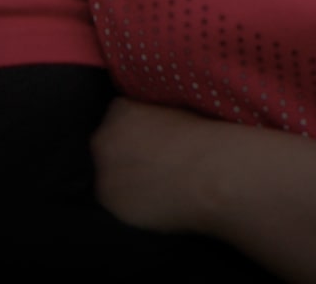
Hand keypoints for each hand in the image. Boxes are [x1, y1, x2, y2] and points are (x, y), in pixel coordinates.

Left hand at [91, 96, 220, 235]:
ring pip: (111, 176)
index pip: (120, 115)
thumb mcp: (177, 109)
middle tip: (154, 161)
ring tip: (157, 182)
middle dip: (126, 152)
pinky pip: (119, 201)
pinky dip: (133, 201)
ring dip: (126, 178)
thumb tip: (154, 123)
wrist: (212, 176)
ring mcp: (104, 177)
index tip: (155, 136)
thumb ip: (154, 113)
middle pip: (108, 145)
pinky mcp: (113, 206)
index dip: (139, 127)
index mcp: (119, 111)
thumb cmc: (203, 139)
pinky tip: (157, 199)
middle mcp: (103, 142)